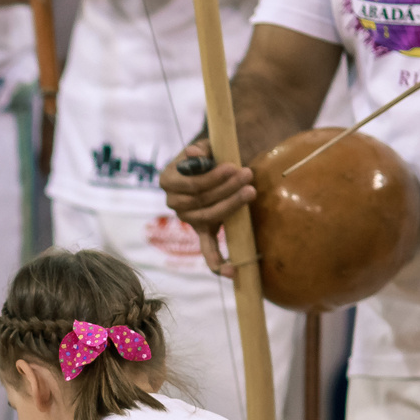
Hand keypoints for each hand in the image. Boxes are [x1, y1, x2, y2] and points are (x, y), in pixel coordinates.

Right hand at [157, 138, 253, 277]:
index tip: (233, 167)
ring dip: (231, 205)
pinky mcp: (201, 231)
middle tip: (248, 175)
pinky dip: (216, 261)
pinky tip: (230, 272)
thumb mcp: (205, 147)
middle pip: (201, 200)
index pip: (190, 184)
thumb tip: (195, 153)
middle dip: (227, 188)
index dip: (212, 178)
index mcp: (168, 180)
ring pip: (209, 217)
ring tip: (251, 191)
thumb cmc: (209, 155)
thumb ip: (201, 148)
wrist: (211, 167)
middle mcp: (172, 201)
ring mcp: (187, 219)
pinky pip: (206, 249)